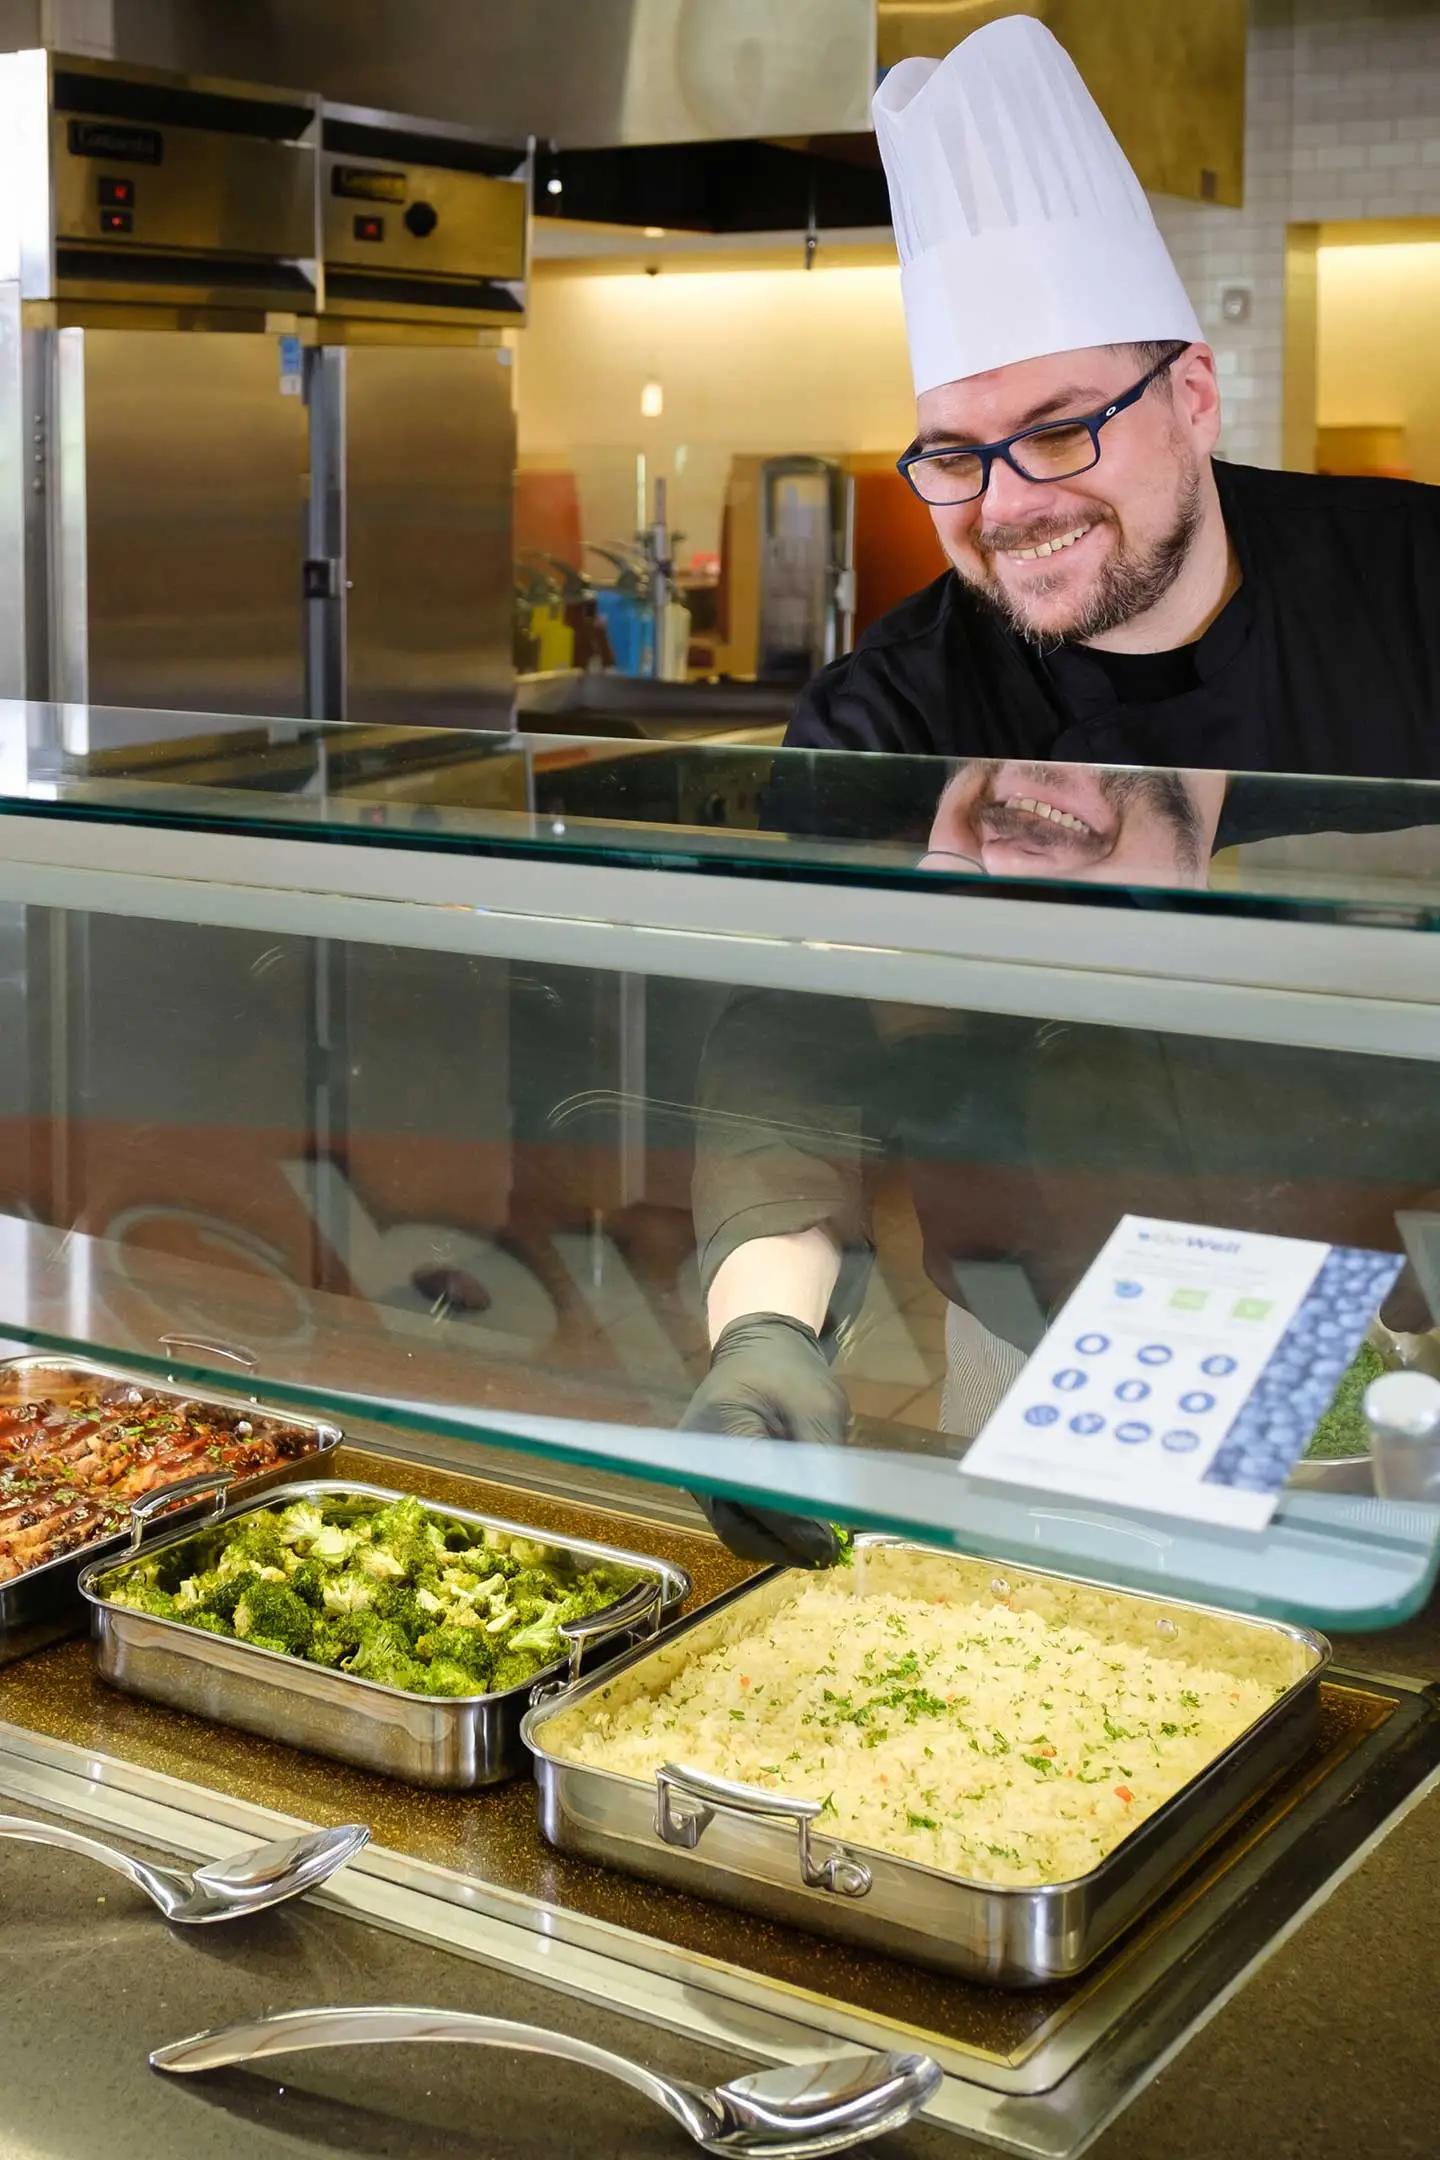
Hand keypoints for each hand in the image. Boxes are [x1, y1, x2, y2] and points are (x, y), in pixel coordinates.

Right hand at [681, 1313, 847, 1567]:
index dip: (794, 1527)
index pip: (755, 1494)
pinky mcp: (709, 1484)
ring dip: (777, 1545)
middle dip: (784, 1547)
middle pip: (736, 1525)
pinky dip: (768, 1532)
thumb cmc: (789, 1372)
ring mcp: (698, 1476)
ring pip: (735, 1529)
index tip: (832, 1545)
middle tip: (829, 1556)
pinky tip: (801, 1532)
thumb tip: (836, 1523)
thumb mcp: (818, 1406)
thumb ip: (823, 1463)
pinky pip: (736, 1518)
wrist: (757, 1350)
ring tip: (820, 1548)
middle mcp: (697, 1460)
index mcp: (722, 1428)